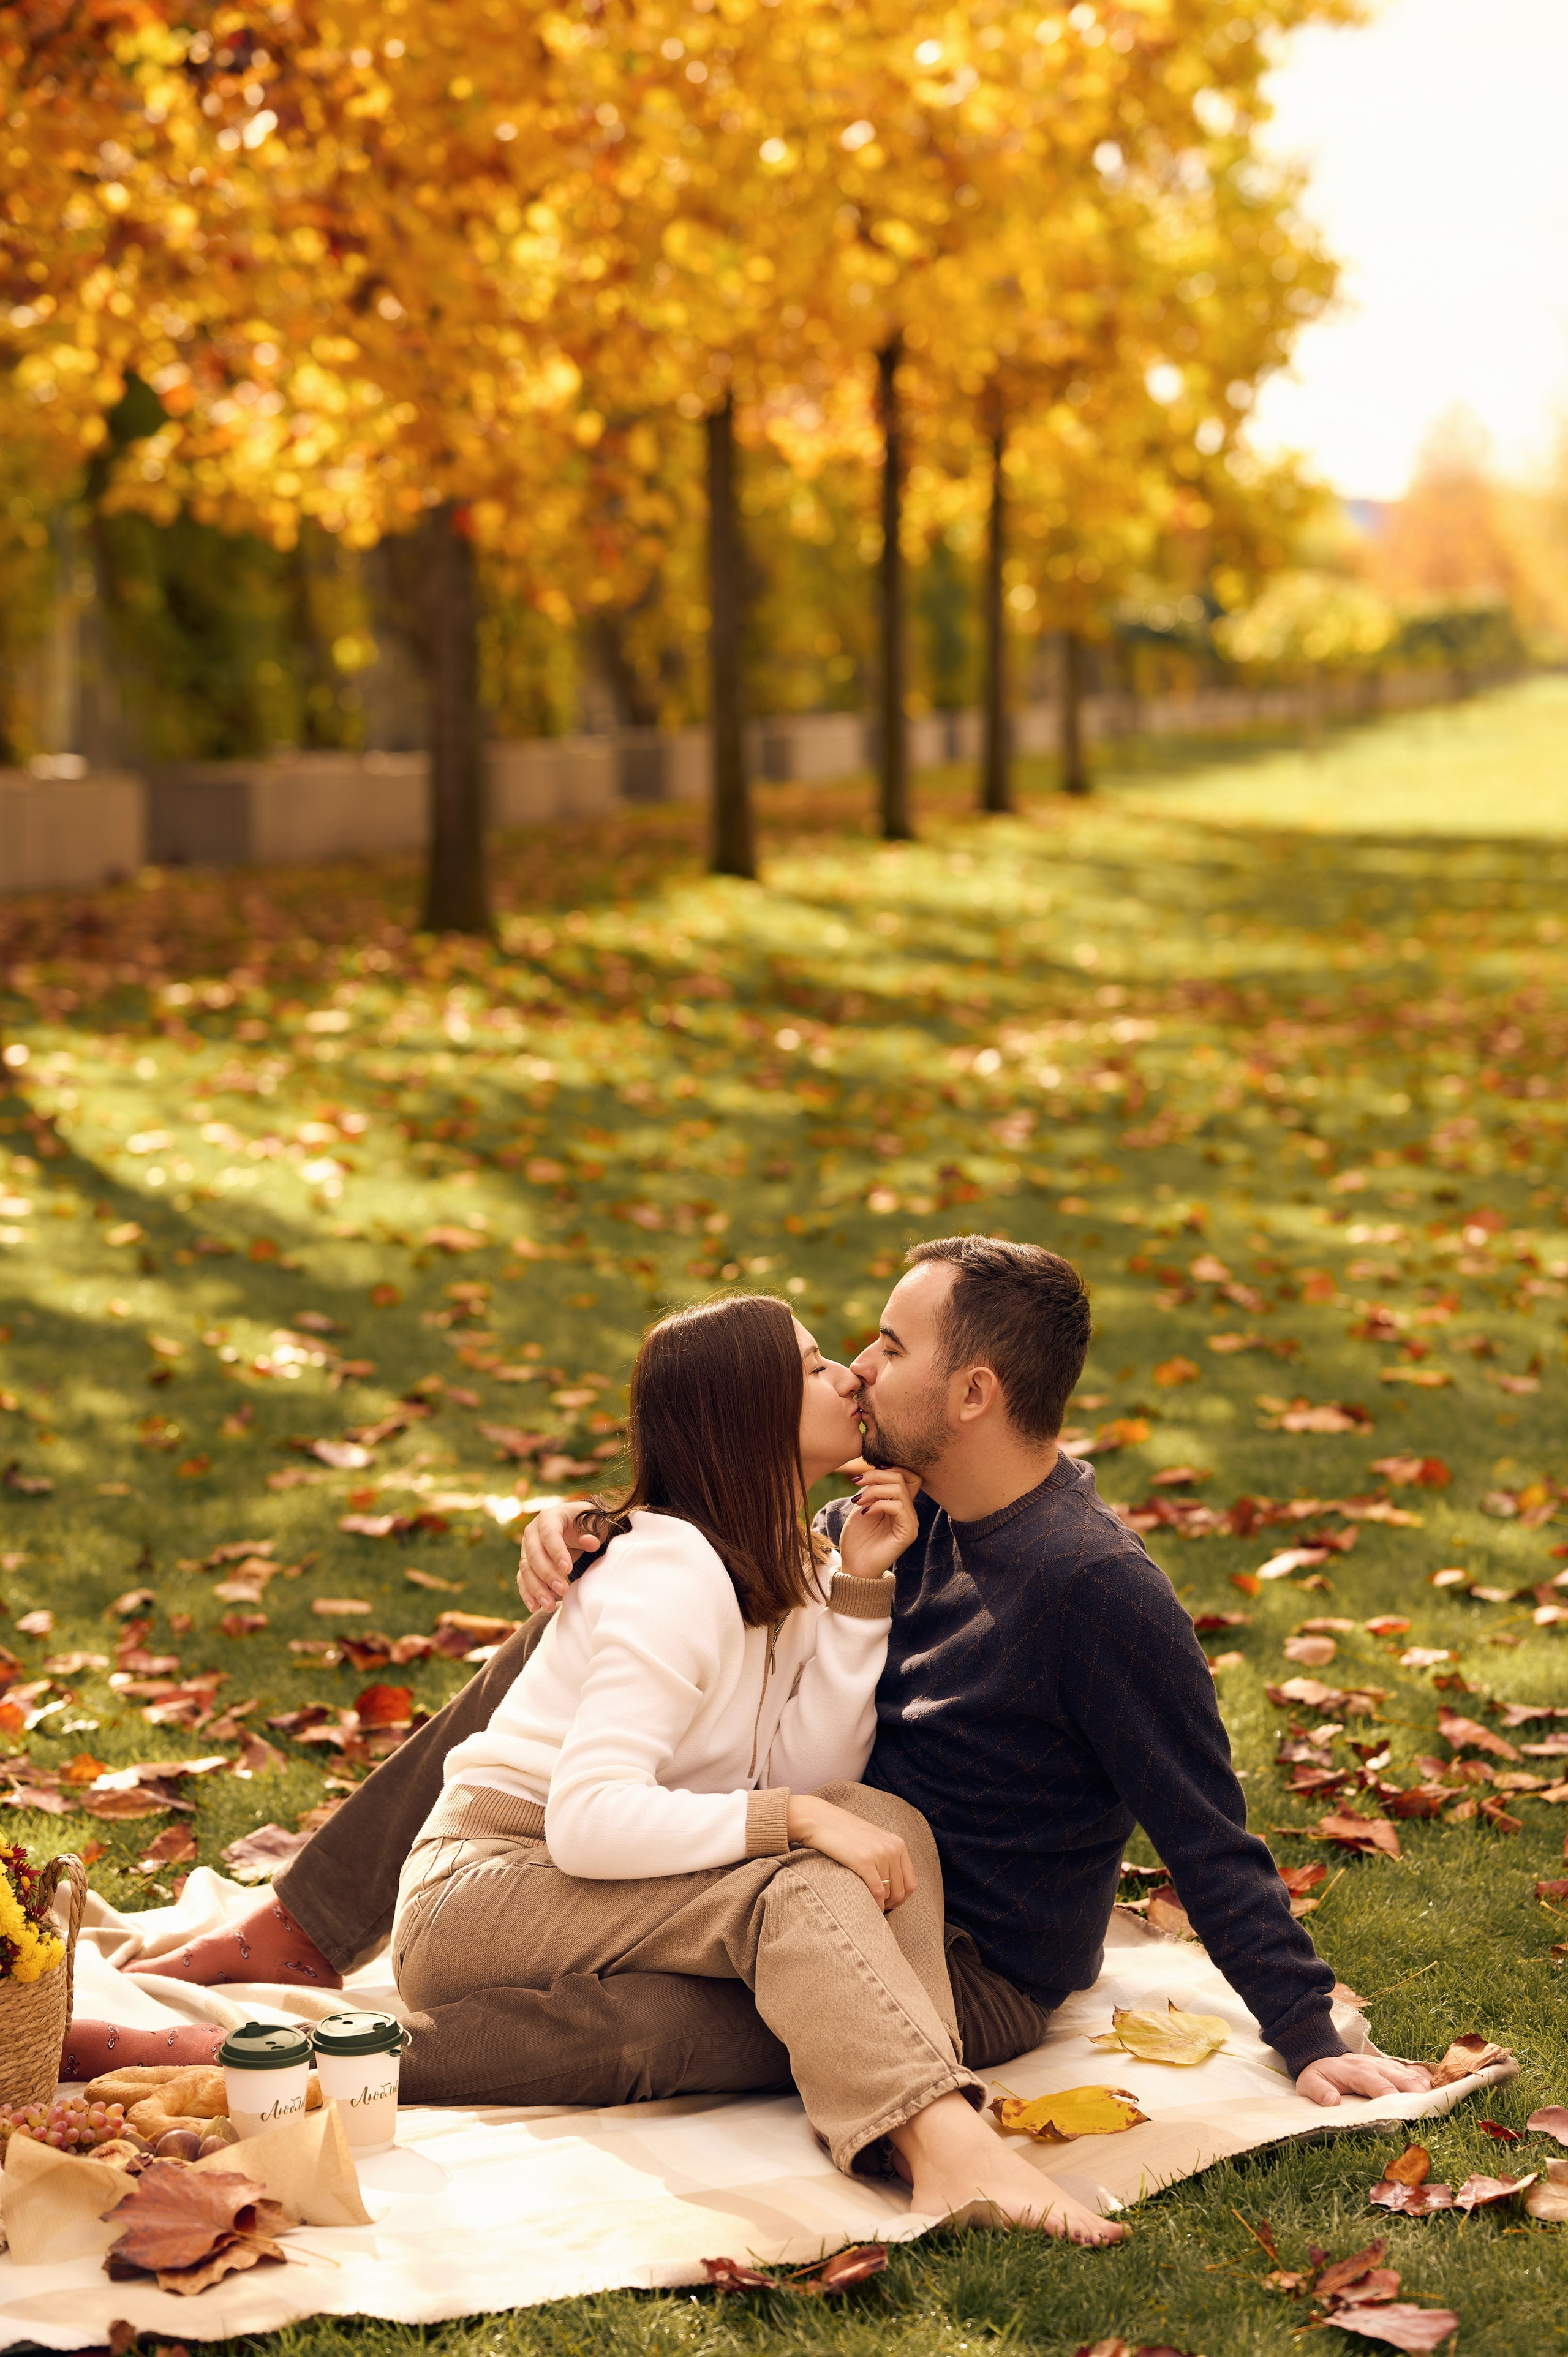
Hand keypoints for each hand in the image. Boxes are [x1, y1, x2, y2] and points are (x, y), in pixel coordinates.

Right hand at [517, 1502, 597, 1610]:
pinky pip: (522, 1579)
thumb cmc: (586, 1525)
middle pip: (534, 1554)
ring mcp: (527, 1549)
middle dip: (547, 1574)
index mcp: (549, 1518)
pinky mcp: (526, 1564)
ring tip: (550, 1605)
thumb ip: (592, 1533)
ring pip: (526, 1569)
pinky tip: (535, 1607)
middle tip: (563, 1589)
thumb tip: (589, 1542)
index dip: (557, 1551)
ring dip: (537, 1588)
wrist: (575, 1527)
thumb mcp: (594, 1525)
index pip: (549, 1534)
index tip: (567, 1569)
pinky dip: (527, 1593)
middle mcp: (533, 1532)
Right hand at [786, 1794, 916, 1912]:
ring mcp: (879, 1854)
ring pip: (888, 1893)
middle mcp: (893, 1848)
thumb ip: (887, 1859)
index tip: (889, 1905)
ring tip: (869, 1906)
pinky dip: (875, 1905)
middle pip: (901, 1890)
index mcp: (898, 1844)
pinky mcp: (864, 1861)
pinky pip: (877, 1892)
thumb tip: (895, 1890)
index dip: (902, 1899)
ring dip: (880, 1905)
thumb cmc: (845, 1835)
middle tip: (878, 1910)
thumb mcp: (874, 1842)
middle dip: (891, 1905)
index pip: (911, 1882)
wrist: (822, 1820)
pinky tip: (867, 1908)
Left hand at [837, 1466, 918, 1583]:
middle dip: (877, 1475)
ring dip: (874, 1491)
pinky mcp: (908, 1533)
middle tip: (857, 1483)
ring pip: (899, 1490)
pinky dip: (879, 1505)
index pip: (907, 1474)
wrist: (853, 1565)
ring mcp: (911, 1522)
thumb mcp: (862, 1504)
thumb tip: (878, 1466)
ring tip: (858, 1502)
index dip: (888, 1467)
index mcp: (900, 1502)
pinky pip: (899, 1507)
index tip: (863, 1475)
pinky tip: (866, 1513)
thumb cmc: (857, 1537)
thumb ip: (872, 1487)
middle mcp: (909, 1510)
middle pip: (903, 1476)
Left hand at [1295, 2054, 1432, 2107]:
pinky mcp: (1392, 2067)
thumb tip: (1332, 2101)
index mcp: (1358, 2072)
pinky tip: (1439, 2090)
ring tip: (1441, 2105)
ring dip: (1426, 2089)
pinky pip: (1413, 2071)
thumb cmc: (1320, 2074)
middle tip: (1432, 2112)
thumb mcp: (1308, 2082)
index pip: (1379, 2085)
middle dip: (1418, 2095)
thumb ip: (1318, 2091)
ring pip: (1411, 2074)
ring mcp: (1386, 2065)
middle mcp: (1376, 2066)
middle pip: (1403, 2079)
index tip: (1404, 2114)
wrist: (1323, 2053)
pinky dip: (1427, 2080)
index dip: (1392, 2099)